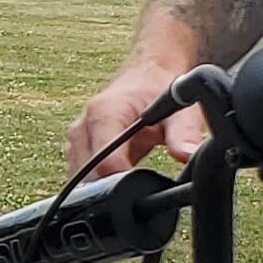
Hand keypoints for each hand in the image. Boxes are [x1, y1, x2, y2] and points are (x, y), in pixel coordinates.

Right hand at [68, 53, 206, 174]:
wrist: (146, 74)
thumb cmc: (158, 89)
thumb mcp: (178, 110)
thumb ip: (183, 134)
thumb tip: (186, 155)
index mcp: (104, 114)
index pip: (104, 163)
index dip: (123, 182)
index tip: (142, 187)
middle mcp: (83, 127)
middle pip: (90, 175)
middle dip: (114, 186)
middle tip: (140, 184)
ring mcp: (77, 139)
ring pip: (83, 180)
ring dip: (105, 185)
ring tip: (132, 172)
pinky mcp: (76, 149)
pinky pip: (82, 176)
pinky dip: (99, 182)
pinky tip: (120, 173)